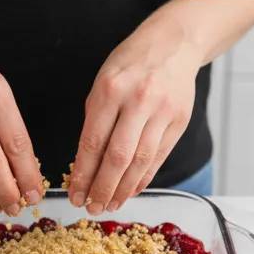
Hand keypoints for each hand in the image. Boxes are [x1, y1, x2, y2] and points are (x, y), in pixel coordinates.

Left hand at [67, 26, 199, 213]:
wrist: (174, 45)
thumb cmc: (132, 63)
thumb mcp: (104, 82)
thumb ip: (96, 119)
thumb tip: (86, 164)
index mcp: (110, 90)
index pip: (92, 142)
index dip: (82, 174)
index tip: (74, 194)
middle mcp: (138, 101)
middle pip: (118, 157)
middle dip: (102, 188)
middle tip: (91, 208)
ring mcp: (163, 111)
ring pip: (141, 161)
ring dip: (124, 189)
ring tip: (111, 204)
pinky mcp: (180, 120)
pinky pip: (159, 156)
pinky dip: (144, 177)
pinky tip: (132, 190)